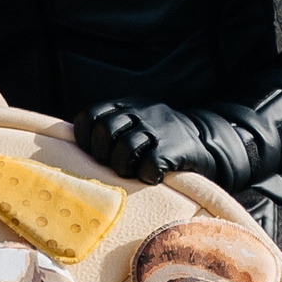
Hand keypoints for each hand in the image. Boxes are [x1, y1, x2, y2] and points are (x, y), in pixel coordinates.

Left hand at [77, 98, 249, 185]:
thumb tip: (72, 144)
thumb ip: (109, 128)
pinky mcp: (176, 147)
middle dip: (102, 154)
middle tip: (114, 165)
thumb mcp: (135, 124)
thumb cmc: (161, 141)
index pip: (90, 115)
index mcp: (128, 105)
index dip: (85, 137)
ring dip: (123, 167)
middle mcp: (143, 112)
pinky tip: (153, 176)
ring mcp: (160, 128)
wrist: (210, 144)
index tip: (93, 152)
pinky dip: (147, 175)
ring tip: (133, 171)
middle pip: (105, 130)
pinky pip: (150, 164)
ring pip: (125, 148)